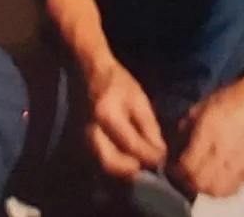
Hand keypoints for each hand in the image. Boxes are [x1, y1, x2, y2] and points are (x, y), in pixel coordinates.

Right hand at [84, 60, 166, 180]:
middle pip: (111, 163)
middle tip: (150, 166)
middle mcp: (91, 130)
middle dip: (134, 169)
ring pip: (102, 166)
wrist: (90, 72)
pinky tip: (127, 161)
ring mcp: (82, 138)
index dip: (150, 156)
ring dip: (123, 170)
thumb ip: (149, 127)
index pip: (132, 145)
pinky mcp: (81, 143)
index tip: (163, 158)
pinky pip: (97, 163)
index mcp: (107, 115)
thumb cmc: (117, 82)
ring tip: (140, 164)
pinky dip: (113, 166)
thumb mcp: (139, 99)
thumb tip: (159, 153)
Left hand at [173, 73, 243, 197]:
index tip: (171, 164)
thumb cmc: (233, 96)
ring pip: (216, 191)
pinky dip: (221, 189)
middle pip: (199, 183)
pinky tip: (217, 180)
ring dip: (204, 188)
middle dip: (186, 180)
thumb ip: (186, 126)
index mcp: (208, 134)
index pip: (186, 167)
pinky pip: (232, 189)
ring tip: (199, 178)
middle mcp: (222, 153)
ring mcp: (238, 163)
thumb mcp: (203, 105)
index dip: (174, 170)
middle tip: (183, 172)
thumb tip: (175, 144)